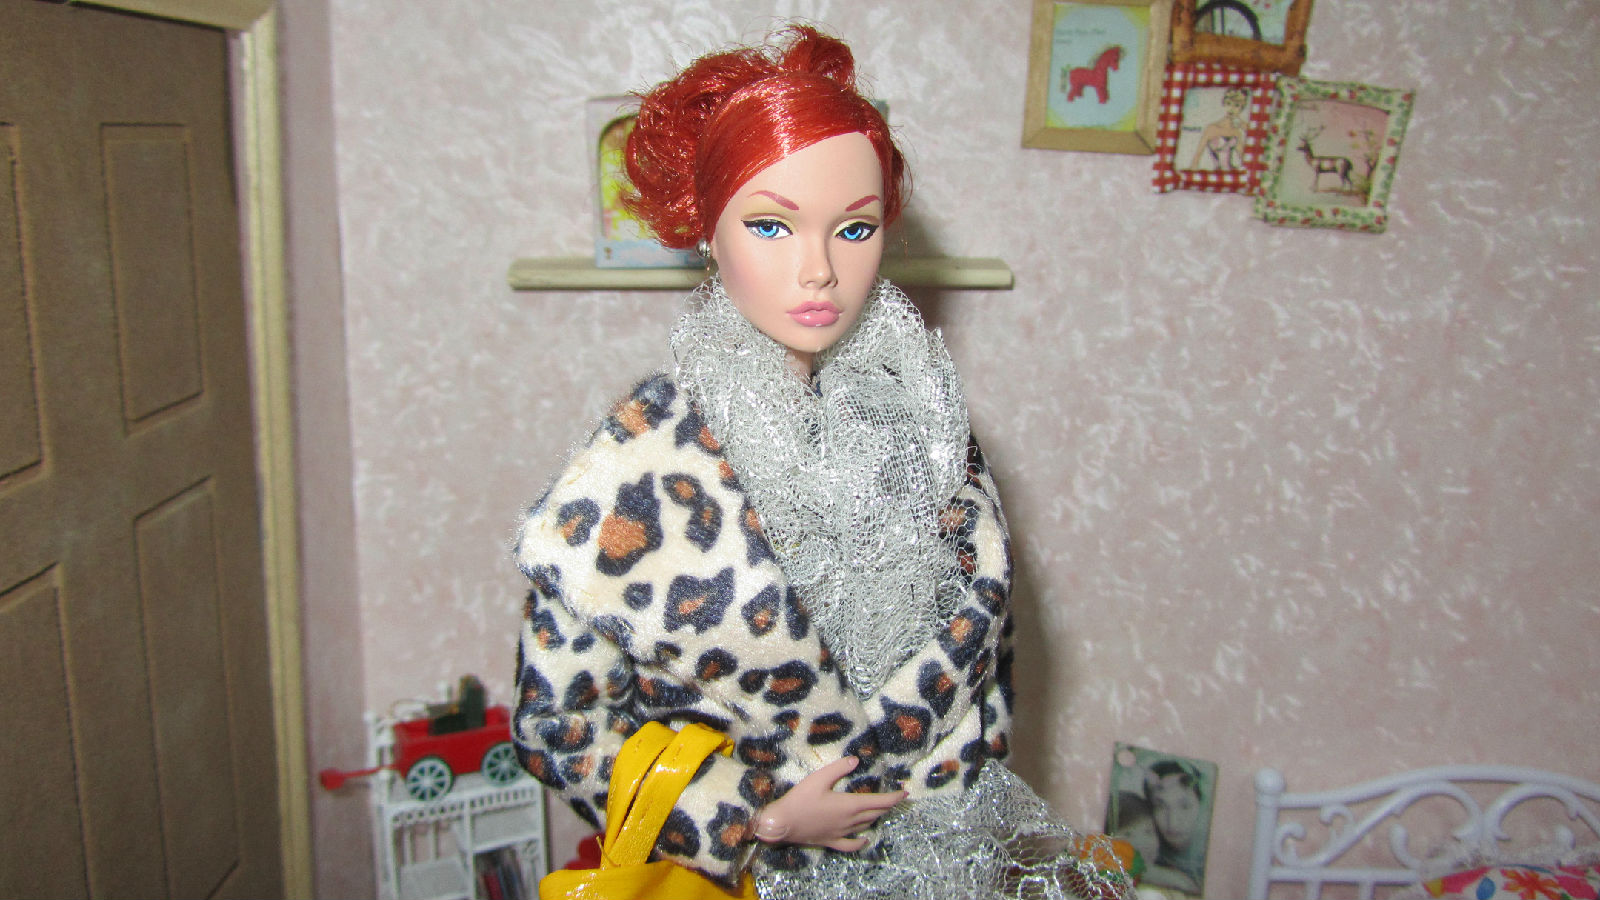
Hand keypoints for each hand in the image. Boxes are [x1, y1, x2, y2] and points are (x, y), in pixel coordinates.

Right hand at [750, 756, 905, 851]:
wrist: (783, 824)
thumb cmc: (800, 800)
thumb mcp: (818, 779)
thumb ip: (838, 769)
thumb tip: (855, 760)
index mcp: (849, 805)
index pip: (879, 801)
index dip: (893, 797)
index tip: (905, 793)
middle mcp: (849, 821)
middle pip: (875, 813)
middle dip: (888, 806)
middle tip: (896, 799)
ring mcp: (841, 833)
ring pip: (865, 826)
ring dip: (876, 817)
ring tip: (882, 810)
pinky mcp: (831, 841)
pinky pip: (851, 844)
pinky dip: (860, 842)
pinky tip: (865, 839)